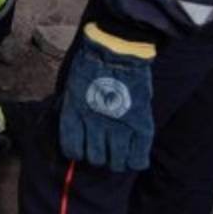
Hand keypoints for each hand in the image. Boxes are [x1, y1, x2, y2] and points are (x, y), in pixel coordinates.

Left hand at [59, 23, 155, 171]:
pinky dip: (136, 161)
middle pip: (95, 159)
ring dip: (116, 161)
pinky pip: (138, 157)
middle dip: (97, 157)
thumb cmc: (90, 66)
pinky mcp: (140, 124)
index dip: (76, 152)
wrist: (115, 51)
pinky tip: (134, 159)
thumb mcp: (72, 90)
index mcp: (75, 115)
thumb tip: (76, 132)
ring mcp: (119, 126)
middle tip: (102, 150)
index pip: (72, 149)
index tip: (81, 150)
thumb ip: (73, 112)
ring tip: (118, 155)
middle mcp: (95, 125)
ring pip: (115, 162)